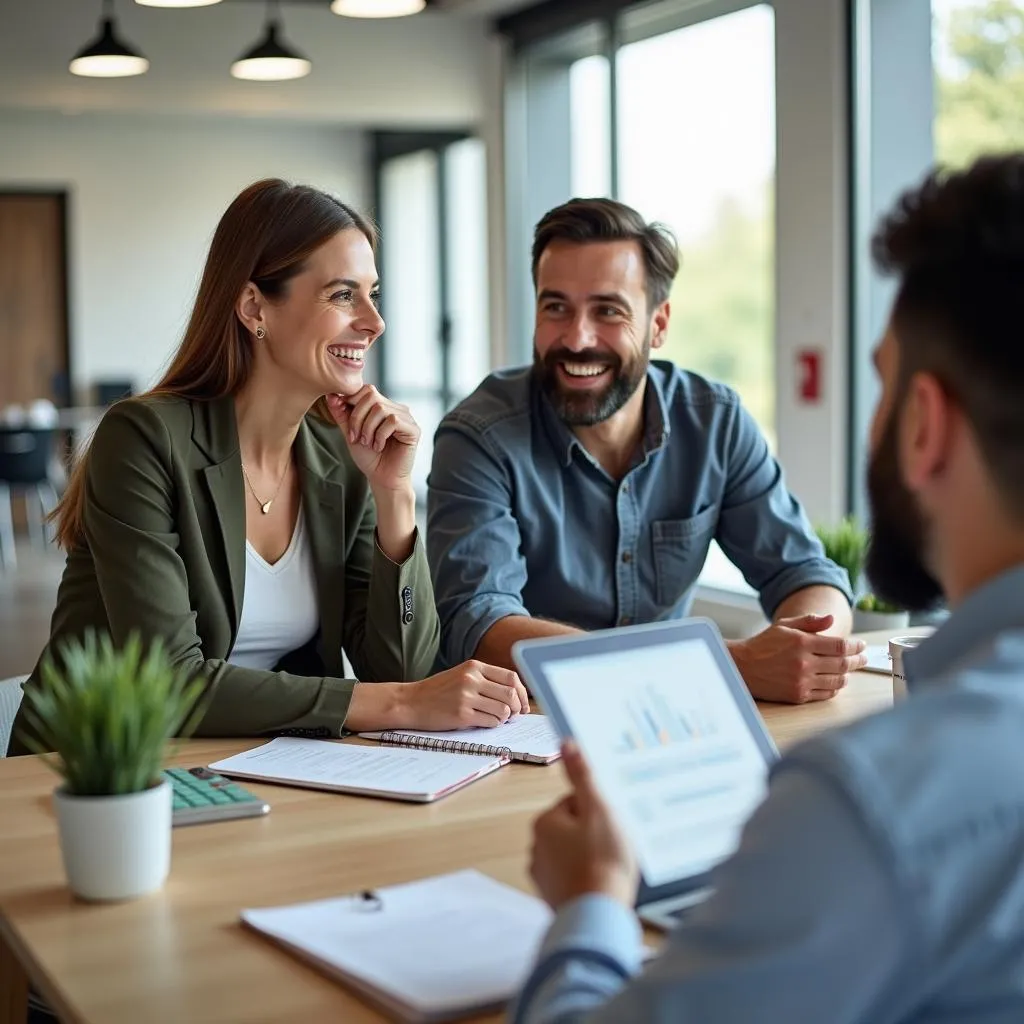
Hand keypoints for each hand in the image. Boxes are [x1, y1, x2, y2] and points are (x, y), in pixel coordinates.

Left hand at [326, 387, 418, 492]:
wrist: (382, 478)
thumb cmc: (369, 457)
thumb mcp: (350, 432)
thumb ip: (342, 413)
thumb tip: (331, 395)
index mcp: (382, 406)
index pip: (366, 390)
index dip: (351, 402)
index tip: (345, 423)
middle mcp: (396, 408)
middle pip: (372, 396)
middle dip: (357, 417)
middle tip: (356, 437)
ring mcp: (406, 418)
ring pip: (381, 409)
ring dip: (368, 428)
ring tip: (368, 443)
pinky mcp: (413, 429)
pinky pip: (393, 421)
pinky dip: (381, 435)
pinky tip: (379, 446)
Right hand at [402, 661, 529, 730]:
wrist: (409, 702)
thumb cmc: (437, 691)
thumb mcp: (461, 675)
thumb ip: (485, 680)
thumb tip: (515, 696)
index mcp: (474, 666)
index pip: (511, 677)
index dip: (522, 693)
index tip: (523, 704)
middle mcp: (471, 679)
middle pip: (511, 693)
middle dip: (517, 708)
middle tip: (513, 715)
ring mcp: (466, 696)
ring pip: (503, 709)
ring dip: (504, 718)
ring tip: (496, 719)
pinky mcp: (461, 714)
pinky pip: (491, 721)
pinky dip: (493, 724)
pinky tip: (484, 723)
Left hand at [530, 742, 637, 910]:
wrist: (598, 917)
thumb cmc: (601, 862)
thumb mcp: (597, 810)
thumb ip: (581, 776)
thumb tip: (567, 744)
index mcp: (544, 821)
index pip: (574, 803)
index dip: (598, 812)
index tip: (610, 827)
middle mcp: (536, 845)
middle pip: (572, 828)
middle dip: (593, 835)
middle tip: (611, 849)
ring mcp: (542, 873)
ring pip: (572, 853)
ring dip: (589, 858)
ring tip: (608, 870)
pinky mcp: (551, 896)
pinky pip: (572, 877)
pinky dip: (585, 879)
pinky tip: (600, 886)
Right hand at [731, 613, 867, 703]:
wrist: (743, 667)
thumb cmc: (763, 644)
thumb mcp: (784, 626)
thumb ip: (809, 622)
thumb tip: (831, 619)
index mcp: (801, 642)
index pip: (839, 646)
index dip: (855, 646)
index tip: (861, 645)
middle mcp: (803, 663)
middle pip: (843, 664)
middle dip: (858, 660)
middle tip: (863, 658)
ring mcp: (801, 681)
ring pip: (837, 681)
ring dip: (848, 675)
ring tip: (850, 669)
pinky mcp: (798, 696)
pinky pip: (826, 694)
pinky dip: (835, 688)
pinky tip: (836, 682)